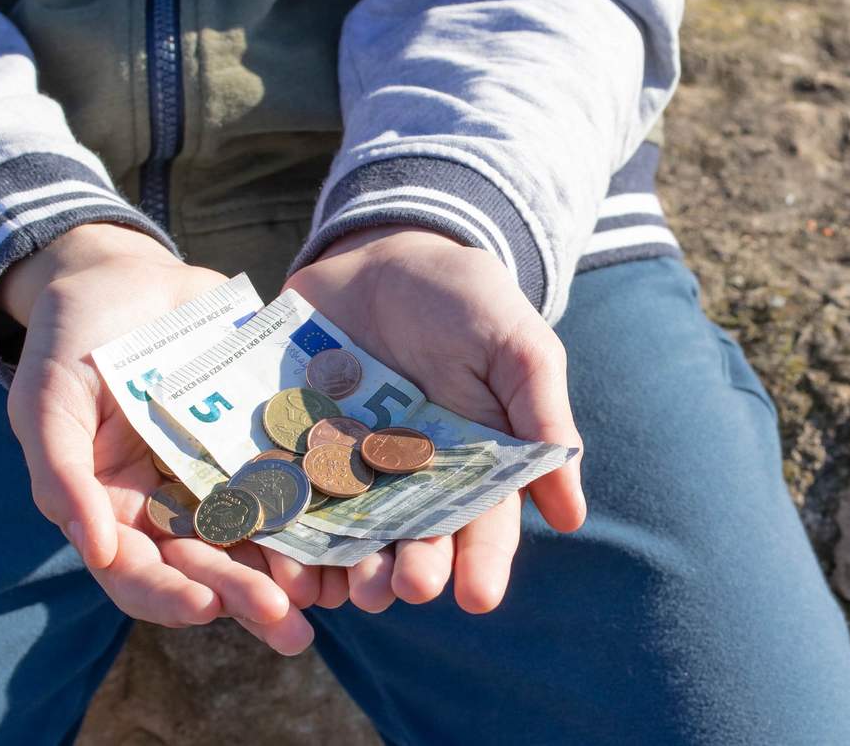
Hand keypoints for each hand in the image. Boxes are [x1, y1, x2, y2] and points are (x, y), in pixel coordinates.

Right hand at [1, 224, 326, 653]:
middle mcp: (178, 504)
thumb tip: (95, 551)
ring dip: (297, 571)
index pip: (141, 573)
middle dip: (248, 597)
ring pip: (265, 535)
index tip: (206, 607)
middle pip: (213, 566)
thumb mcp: (49, 401)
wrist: (130, 278)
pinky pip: (302, 479)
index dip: (170, 595)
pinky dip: (327, 509)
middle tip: (290, 624)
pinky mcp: (270, 442)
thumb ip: (63, 474)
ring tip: (336, 597)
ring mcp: (228, 475)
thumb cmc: (73, 341)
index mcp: (119, 509)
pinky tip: (363, 530)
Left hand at [285, 226, 585, 613]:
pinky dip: (281, 529)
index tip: (478, 595)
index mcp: (474, 465)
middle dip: (409, 569)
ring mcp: (350, 468)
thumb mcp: (516, 346)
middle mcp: (412, 480)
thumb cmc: (463, 299)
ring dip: (344, 567)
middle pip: (412, 539)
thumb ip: (542, 418)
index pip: (483, 524)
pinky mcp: (293, 447)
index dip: (483, 562)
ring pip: (348, 533)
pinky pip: (286, 496)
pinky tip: (277, 556)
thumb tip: (572, 514)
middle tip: (403, 588)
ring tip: (339, 589)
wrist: (381, 254)